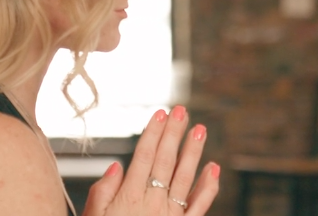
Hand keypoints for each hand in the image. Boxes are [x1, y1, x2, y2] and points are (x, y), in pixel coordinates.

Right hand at [83, 106, 219, 215]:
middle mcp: (152, 204)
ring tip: (200, 129)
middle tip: (182, 110)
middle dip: (173, 134)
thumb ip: (104, 192)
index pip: (143, 158)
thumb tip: (118, 166)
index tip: (159, 114)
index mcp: (128, 198)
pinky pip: (199, 207)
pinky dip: (208, 187)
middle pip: (165, 162)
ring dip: (193, 153)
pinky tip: (213, 168)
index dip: (152, 134)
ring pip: (184, 179)